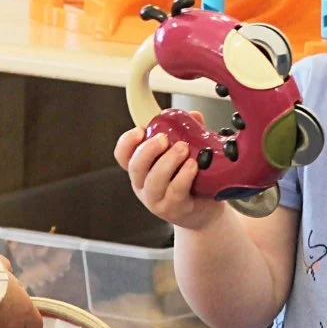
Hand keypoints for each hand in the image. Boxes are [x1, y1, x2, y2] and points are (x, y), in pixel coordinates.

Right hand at [115, 117, 222, 231]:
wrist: (204, 212)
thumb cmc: (190, 182)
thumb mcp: (184, 156)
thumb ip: (187, 134)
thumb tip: (193, 115)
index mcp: (142, 169)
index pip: (122, 155)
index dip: (127, 142)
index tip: (139, 130)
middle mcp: (144, 185)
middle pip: (135, 167)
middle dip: (148, 149)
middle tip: (164, 138)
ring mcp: (157, 200)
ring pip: (154, 180)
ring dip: (168, 161)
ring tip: (183, 148)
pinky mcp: (174, 209)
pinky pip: (175, 192)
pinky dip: (184, 176)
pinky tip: (193, 166)